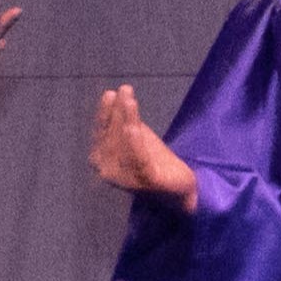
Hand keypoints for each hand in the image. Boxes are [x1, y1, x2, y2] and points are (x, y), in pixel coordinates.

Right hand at [84, 84, 205, 207]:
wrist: (179, 190)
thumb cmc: (155, 162)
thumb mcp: (138, 139)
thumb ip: (126, 123)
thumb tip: (120, 95)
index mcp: (102, 161)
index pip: (101, 132)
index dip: (105, 113)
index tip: (111, 93)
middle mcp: (108, 171)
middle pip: (111, 136)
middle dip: (117, 112)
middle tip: (124, 90)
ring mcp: (125, 179)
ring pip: (123, 144)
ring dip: (125, 120)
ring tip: (130, 101)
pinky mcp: (145, 182)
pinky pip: (138, 159)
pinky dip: (134, 142)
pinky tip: (133, 127)